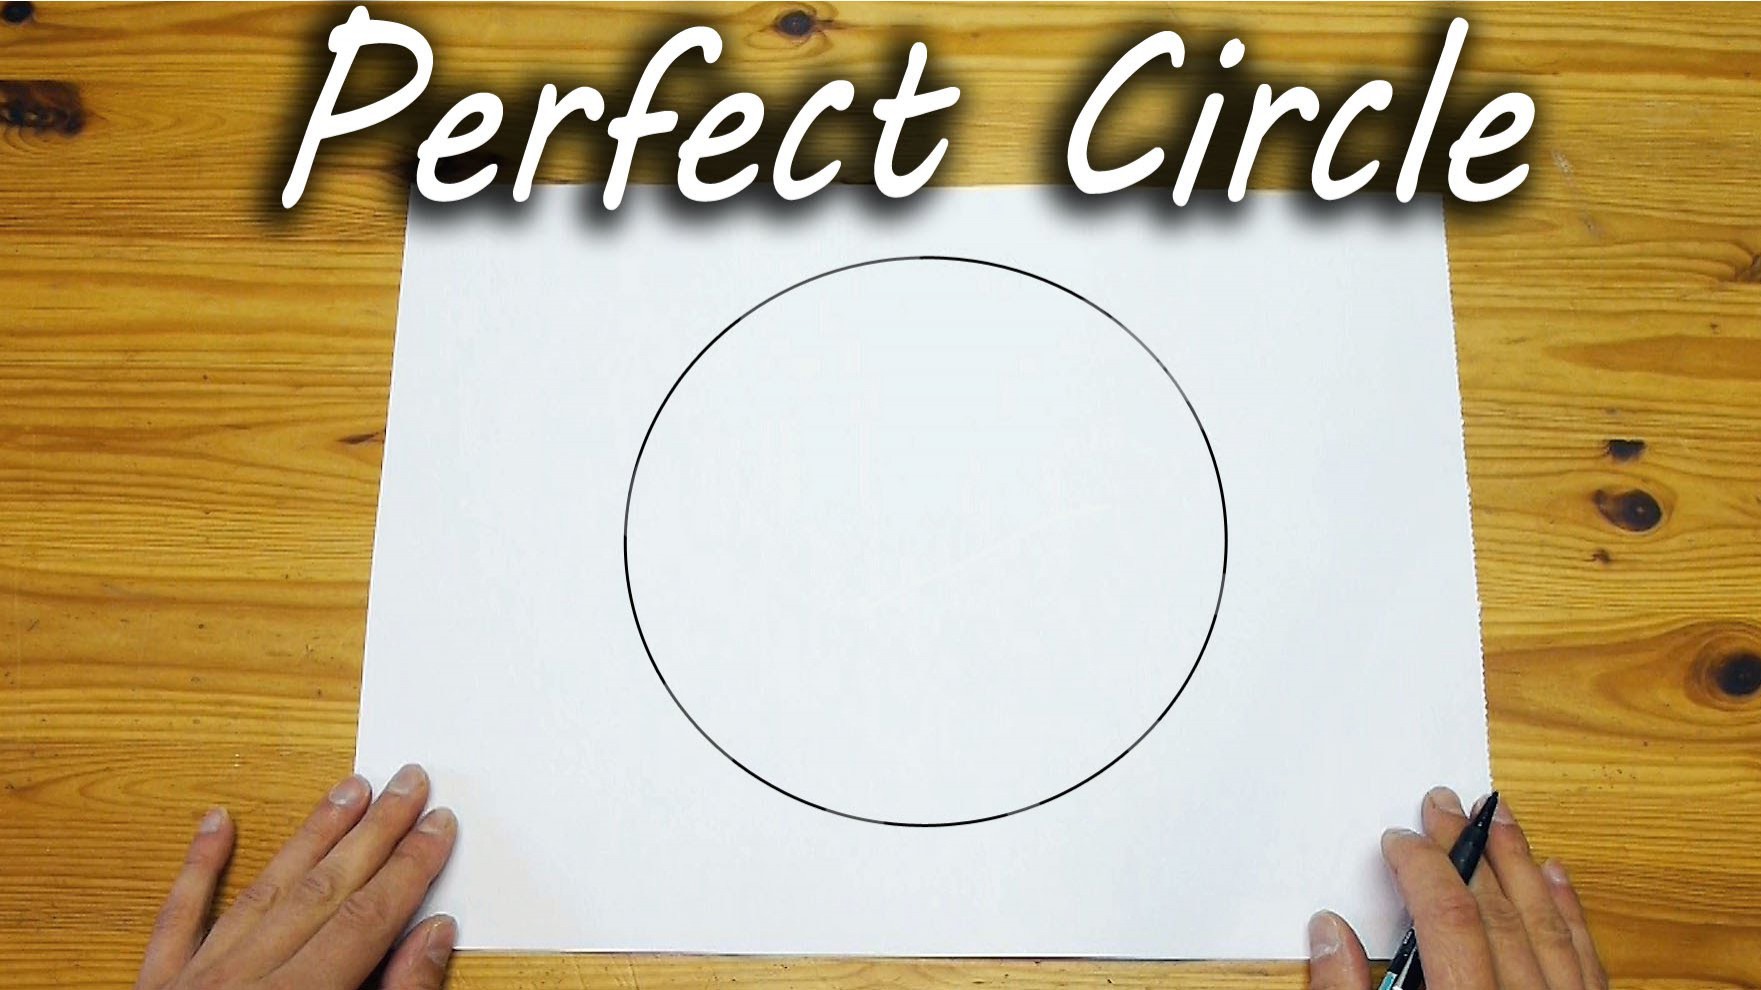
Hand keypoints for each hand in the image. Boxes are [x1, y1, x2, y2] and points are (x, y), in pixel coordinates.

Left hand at [136, 764, 458, 989]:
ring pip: (264, 888)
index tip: (440, 825)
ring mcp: (194, 980)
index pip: (368, 918)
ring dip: (313, 834)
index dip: (411, 868)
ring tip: (350, 788)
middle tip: (410, 782)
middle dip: (376, 832)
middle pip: (324, 889)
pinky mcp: (155, 985)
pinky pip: (178, 917)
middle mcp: (243, 980)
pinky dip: (200, 867)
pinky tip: (217, 822)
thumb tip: (432, 935)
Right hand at [1309, 787, 1606, 989]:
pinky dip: (1570, 913)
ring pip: (1546, 926)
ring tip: (1499, 818)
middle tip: (1444, 806)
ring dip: (1520, 864)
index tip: (1400, 842)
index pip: (1449, 920)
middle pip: (1498, 912)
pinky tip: (1557, 876)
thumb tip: (1328, 932)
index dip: (1423, 871)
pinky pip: (1587, 958)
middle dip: (1465, 851)